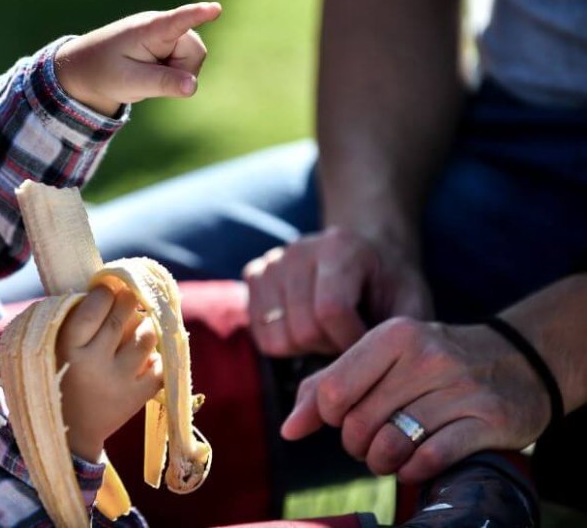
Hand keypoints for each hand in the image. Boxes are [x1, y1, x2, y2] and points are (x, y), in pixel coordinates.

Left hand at [54, 2, 221, 115]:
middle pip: (195, 50)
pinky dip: (174, 72)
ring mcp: (167, 32)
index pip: (176, 21)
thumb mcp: (132, 83)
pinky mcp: (170, 40)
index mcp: (148, 31)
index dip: (197, 15)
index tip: (215, 9)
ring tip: (149, 73)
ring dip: (178, 73)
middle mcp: (161, 25)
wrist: (89, 68)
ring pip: (195, 57)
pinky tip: (153, 70)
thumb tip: (193, 86)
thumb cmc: (107, 73)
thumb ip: (163, 83)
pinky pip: (187, 60)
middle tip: (151, 79)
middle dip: (183, 71)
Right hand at [56, 286, 162, 461]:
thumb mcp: (56, 348)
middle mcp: (94, 365)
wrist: (70, 432)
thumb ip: (76, 318)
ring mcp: (118, 382)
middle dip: (129, 301)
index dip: (105, 292)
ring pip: (146, 337)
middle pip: (123, 318)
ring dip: (145, 327)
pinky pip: (159, 364)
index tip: (108, 288)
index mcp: (68, 349)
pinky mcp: (136, 398)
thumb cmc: (62, 375)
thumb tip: (111, 284)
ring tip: (137, 328)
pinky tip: (143, 358)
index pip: (94, 308)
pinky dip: (155, 356)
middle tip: (129, 297)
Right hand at [242, 226, 431, 356]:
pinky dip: (285, 344)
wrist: (367, 248)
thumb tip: (388, 378)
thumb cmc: (391, 281)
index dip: (350, 342)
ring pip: (277, 338)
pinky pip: (261, 336)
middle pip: (302, 328)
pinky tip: (309, 329)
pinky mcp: (254, 276)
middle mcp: (299, 250)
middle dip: (329, 347)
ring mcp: (272, 263)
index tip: (369, 346)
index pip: (330, 311)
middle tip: (349, 342)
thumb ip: (401, 335)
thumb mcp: (411, 302)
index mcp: (339, 247)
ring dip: (306, 348)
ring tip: (329, 335)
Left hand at [280, 317, 550, 483]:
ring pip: (391, 446)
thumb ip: (328, 386)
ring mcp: (460, 387)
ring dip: (383, 461)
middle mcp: (426, 355)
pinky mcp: (488, 419)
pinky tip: (417, 463)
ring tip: (392, 453)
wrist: (518, 359)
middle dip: (356, 443)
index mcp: (393, 335)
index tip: (343, 417)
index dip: (328, 416)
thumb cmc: (431, 362)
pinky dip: (414, 471)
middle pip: (358, 423)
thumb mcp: (381, 358)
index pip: (332, 390)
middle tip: (372, 440)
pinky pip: (429, 460)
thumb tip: (289, 429)